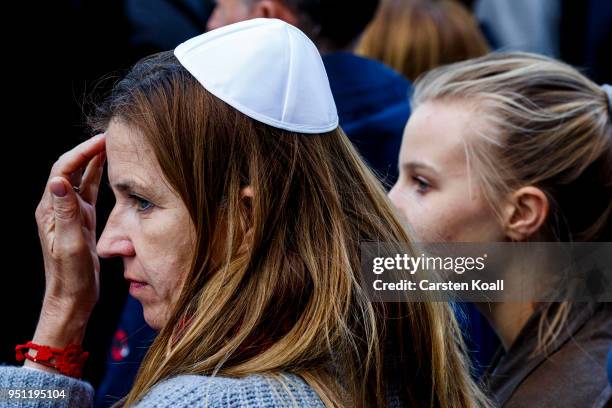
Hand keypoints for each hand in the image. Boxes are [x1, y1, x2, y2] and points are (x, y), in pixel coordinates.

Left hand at [32, 134, 105, 348]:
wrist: (72, 298)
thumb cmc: (70, 277)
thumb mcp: (70, 245)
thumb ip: (66, 213)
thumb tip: (59, 181)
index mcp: (51, 211)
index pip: (63, 171)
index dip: (81, 153)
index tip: (101, 141)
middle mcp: (58, 208)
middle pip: (71, 169)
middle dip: (88, 150)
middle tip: (110, 137)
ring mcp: (70, 214)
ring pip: (81, 179)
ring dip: (93, 161)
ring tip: (111, 146)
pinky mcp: (82, 220)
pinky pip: (89, 192)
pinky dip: (98, 177)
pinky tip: (108, 169)